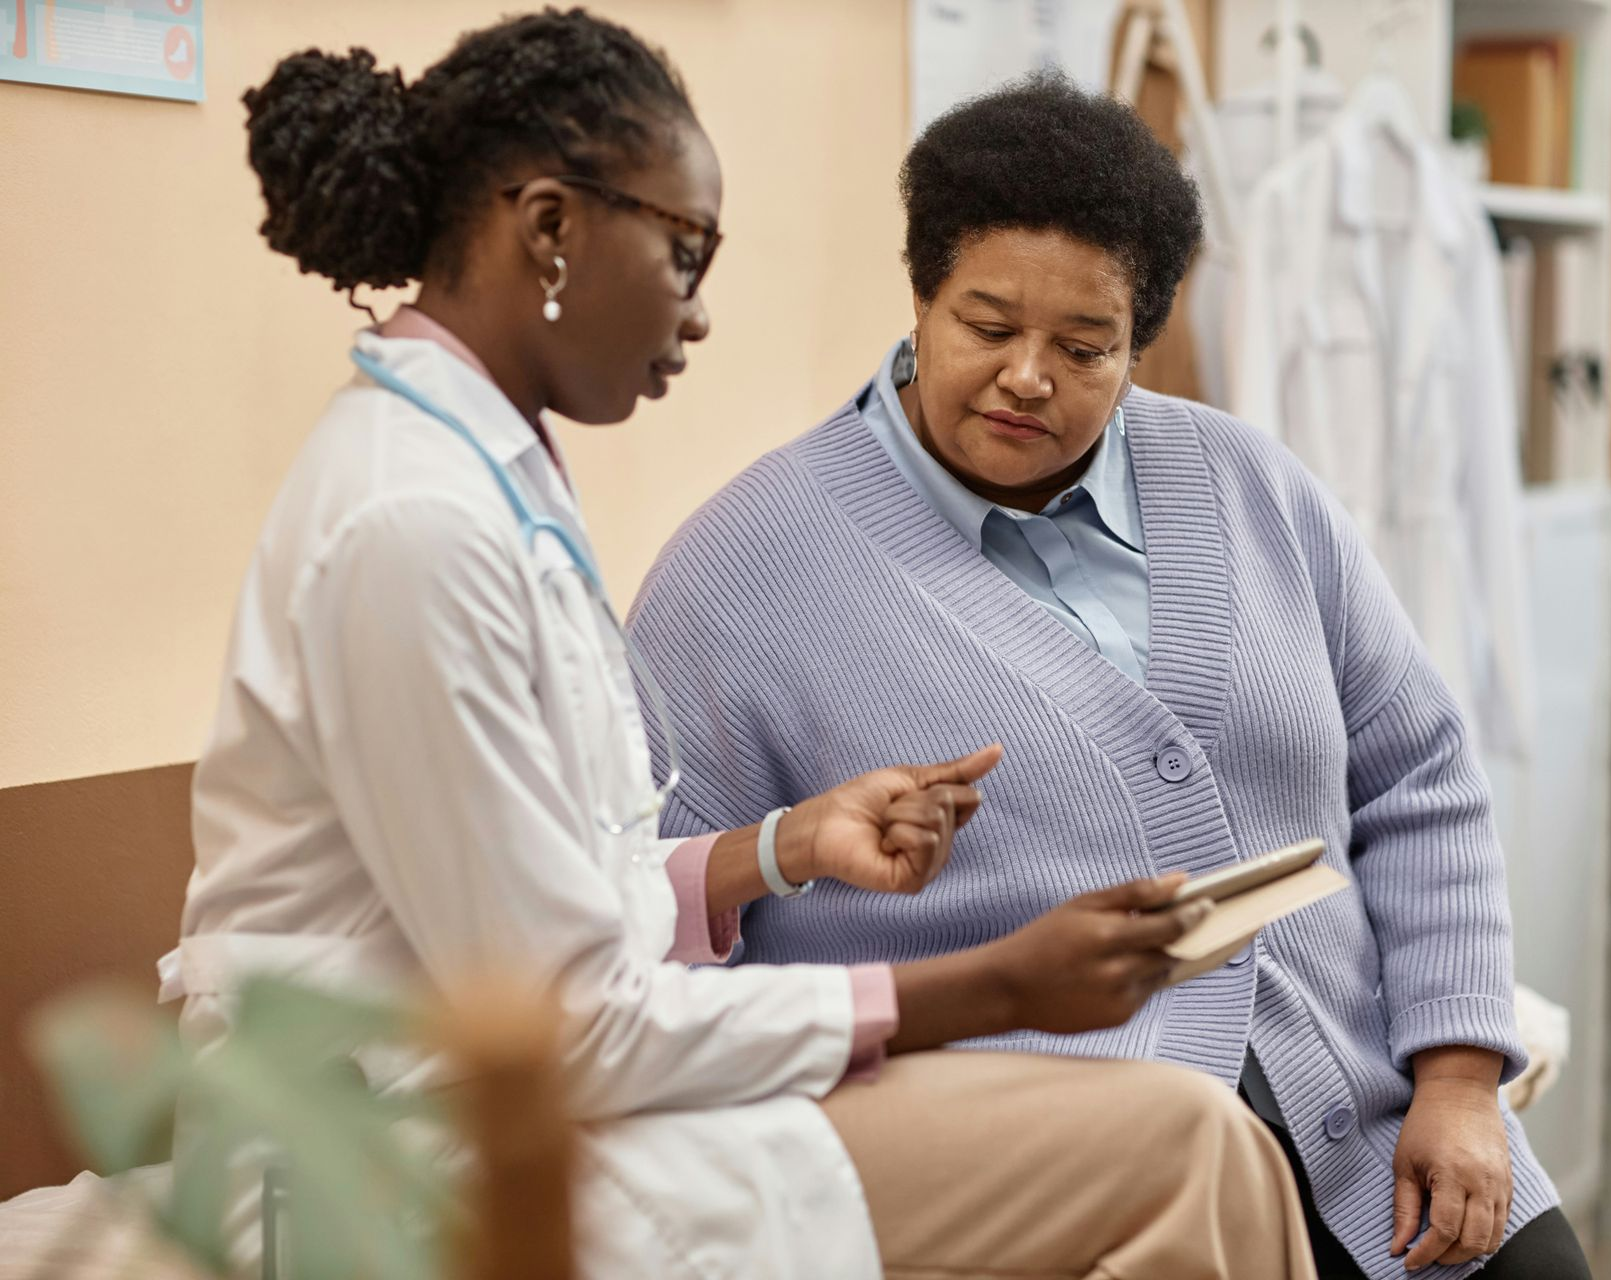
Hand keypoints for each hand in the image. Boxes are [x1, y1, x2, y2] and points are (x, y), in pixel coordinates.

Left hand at [781, 744, 1001, 894]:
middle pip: (949, 805)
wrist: (825, 821)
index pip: (969, 797)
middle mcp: (942, 849)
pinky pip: (924, 841)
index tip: (907, 795)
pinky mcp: (913, 881)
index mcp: (945, 826)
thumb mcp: (914, 778)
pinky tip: (882, 844)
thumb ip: (957, 770)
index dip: (936, 787)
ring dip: (900, 814)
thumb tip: (999, 749)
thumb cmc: (863, 801)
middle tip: (887, 814)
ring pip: (936, 821)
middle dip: (912, 800)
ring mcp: (929, 867)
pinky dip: (897, 832)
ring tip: (883, 828)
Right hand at [988, 875, 1210, 1034]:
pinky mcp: (1118, 1018)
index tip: (1208, 905)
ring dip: (1160, 957)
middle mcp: (1117, 972)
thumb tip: (1180, 880)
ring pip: (1161, 973)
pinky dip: (1140, 979)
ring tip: (1138, 945)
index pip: (1169, 926)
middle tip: (1190, 922)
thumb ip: (1134, 892)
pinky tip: (1117, 970)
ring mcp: (1119, 999)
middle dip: (1183, 937)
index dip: (1193, 915)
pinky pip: (1145, 993)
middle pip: (1172, 952)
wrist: (1010, 988)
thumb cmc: (1045, 938)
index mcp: (1106, 936)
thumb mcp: (1083, 905)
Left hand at [1392, 1051, 1511, 1269]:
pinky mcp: (1510, 1186)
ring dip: (1468, 1251)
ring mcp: (1501, 1185)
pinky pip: (1503, 1224)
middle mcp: (1484, 1184)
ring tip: (1442, 1247)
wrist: (1460, 1093)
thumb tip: (1397, 1246)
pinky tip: (1462, 1232)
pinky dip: (1484, 1237)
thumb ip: (1404, 1207)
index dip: (1426, 1253)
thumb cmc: (1426, 1124)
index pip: (1444, 1231)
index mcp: (1453, 1175)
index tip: (1409, 1262)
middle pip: (1473, 1242)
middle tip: (1425, 1255)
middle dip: (1448, 1257)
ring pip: (1493, 1239)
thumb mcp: (1405, 1163)